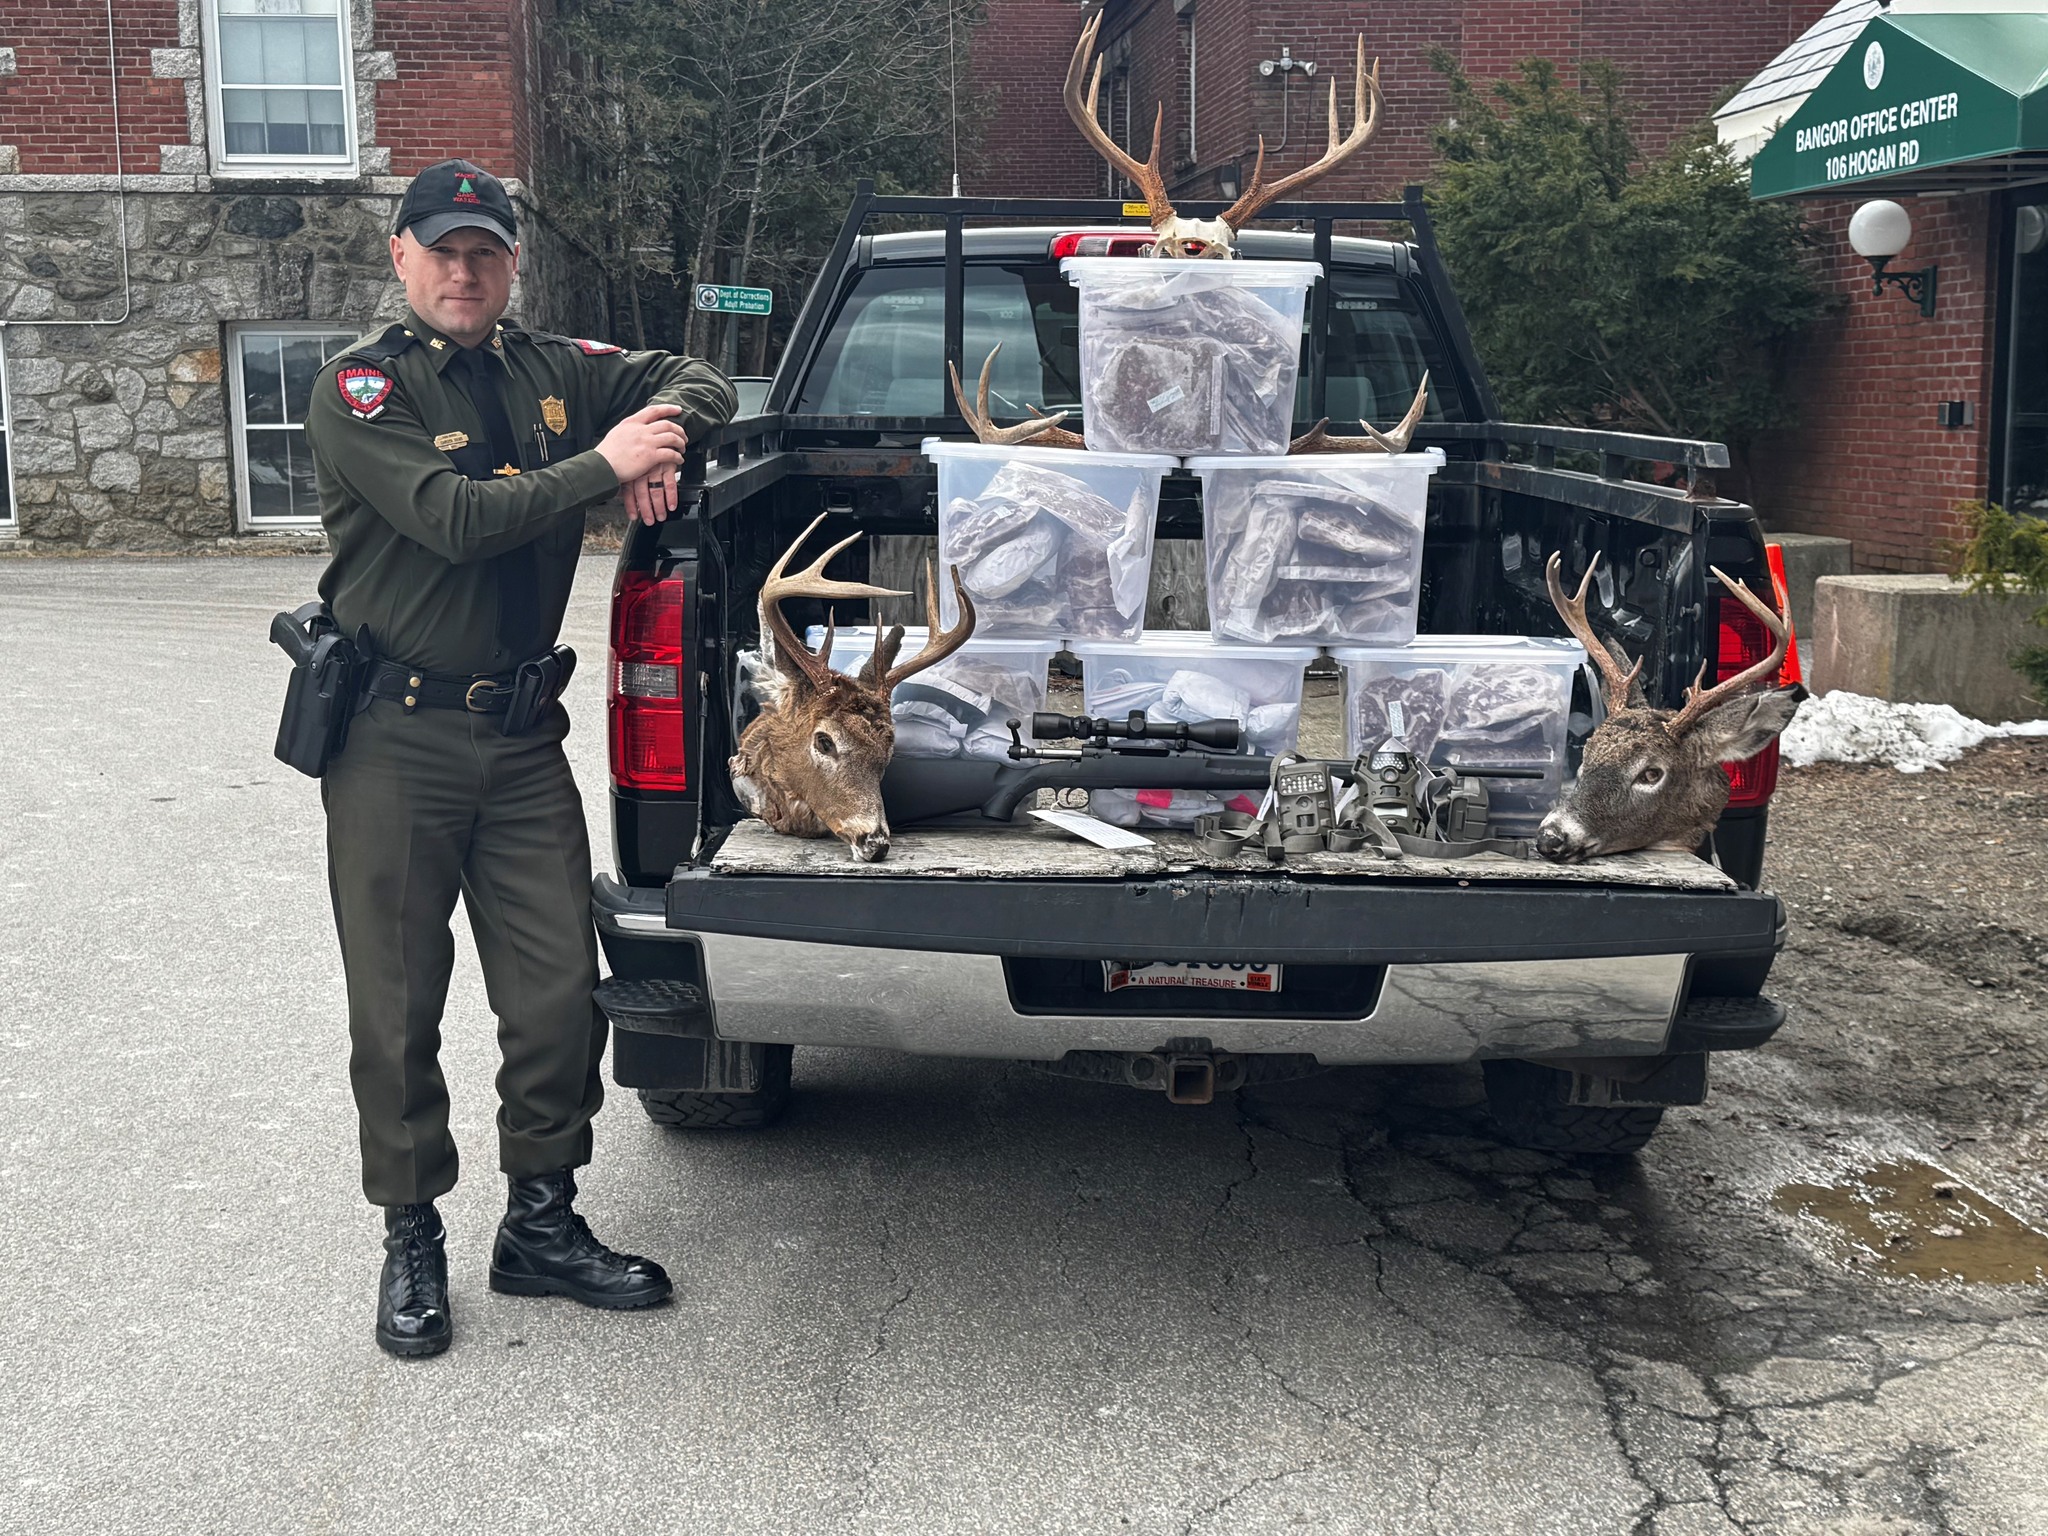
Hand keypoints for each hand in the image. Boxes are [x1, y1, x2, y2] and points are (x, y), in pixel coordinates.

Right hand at [597, 404, 689, 524]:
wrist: (601, 466)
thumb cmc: (606, 454)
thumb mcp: (616, 433)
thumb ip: (629, 430)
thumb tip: (636, 430)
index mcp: (631, 423)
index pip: (653, 410)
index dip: (668, 408)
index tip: (677, 409)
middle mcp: (640, 430)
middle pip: (667, 424)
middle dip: (679, 430)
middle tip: (683, 436)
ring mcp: (646, 442)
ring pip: (672, 437)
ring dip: (681, 442)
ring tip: (682, 448)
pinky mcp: (650, 456)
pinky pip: (671, 454)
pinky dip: (678, 457)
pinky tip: (679, 460)